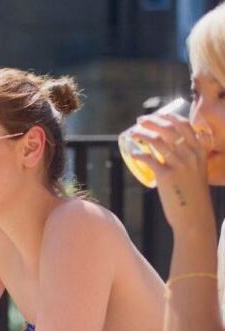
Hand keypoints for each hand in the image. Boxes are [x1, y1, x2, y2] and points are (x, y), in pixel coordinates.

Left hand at [130, 113, 213, 231]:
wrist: (194, 216)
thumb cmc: (192, 195)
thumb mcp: (196, 172)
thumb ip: (187, 160)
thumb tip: (167, 152)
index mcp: (199, 151)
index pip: (184, 125)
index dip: (168, 116)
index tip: (156, 115)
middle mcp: (191, 154)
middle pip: (168, 129)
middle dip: (151, 121)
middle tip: (139, 121)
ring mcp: (179, 164)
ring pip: (157, 141)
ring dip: (141, 133)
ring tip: (131, 133)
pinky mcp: (166, 176)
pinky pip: (149, 159)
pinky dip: (138, 154)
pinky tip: (132, 153)